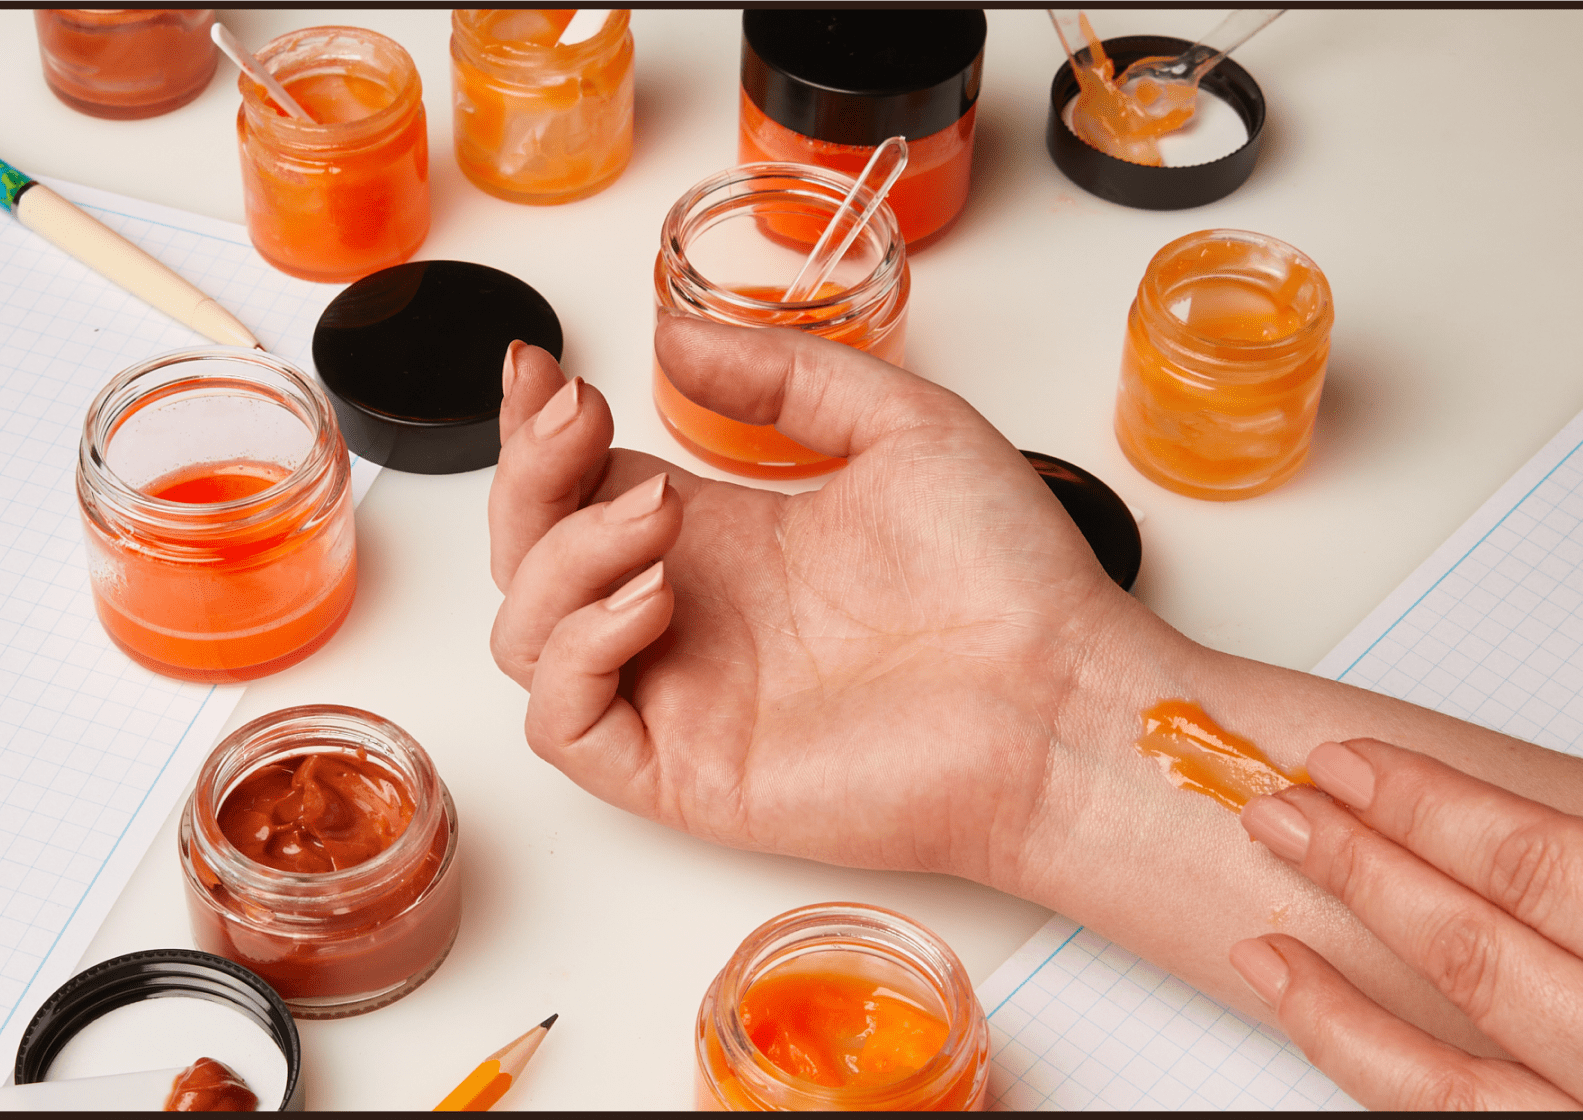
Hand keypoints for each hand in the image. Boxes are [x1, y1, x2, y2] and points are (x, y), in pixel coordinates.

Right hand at [484, 318, 1138, 880]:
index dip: (538, 430)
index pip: (577, 487)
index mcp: (724, 539)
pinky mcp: (685, 772)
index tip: (542, 368)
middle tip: (579, 419)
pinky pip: (564, 723)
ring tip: (656, 517)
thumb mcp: (899, 425)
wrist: (1058, 693)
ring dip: (558, 558)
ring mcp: (679, 696)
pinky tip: (655, 598)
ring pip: (524, 635)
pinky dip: (578, 650)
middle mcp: (687, 616)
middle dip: (527, 475)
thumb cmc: (1007, 578)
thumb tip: (673, 336)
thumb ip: (782, 376)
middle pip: (528, 553)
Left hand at [1230, 710, 1582, 1108]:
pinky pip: (1445, 1118)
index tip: (1354, 765)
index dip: (1437, 809)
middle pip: (1480, 945)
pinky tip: (1299, 1000)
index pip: (1549, 871)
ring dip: (1337, 968)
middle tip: (1282, 808)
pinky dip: (1355, 1058)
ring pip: (1446, 1047)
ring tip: (1269, 898)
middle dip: (1368, 866)